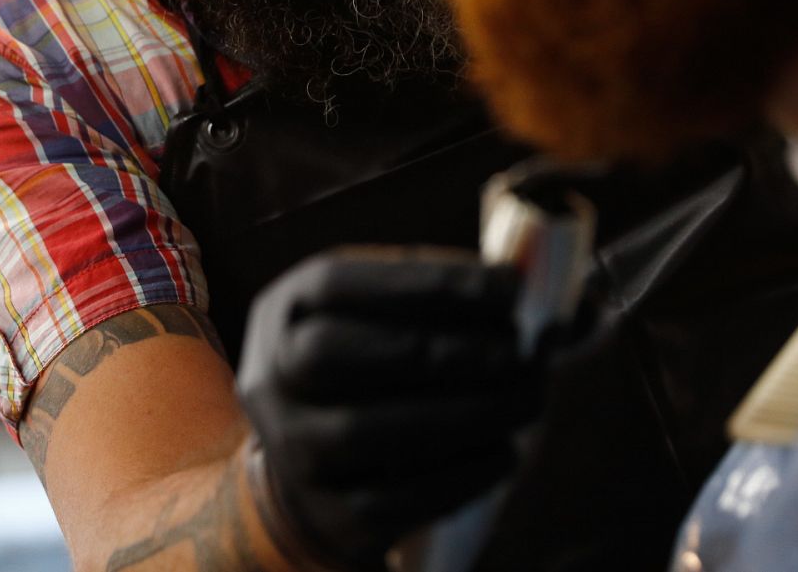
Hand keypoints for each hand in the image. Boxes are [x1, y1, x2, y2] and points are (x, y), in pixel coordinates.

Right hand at [236, 247, 537, 571]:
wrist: (308, 481)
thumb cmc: (366, 377)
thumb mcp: (375, 322)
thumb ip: (434, 299)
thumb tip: (516, 285)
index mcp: (282, 315)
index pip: (334, 283)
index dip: (422, 281)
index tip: (506, 287)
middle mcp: (270, 382)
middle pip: (330, 354)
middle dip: (435, 347)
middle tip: (515, 351)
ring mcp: (292, 454)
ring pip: (364, 430)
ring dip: (462, 411)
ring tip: (527, 398)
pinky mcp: (329, 517)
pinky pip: (394, 498)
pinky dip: (460, 473)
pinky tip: (504, 450)